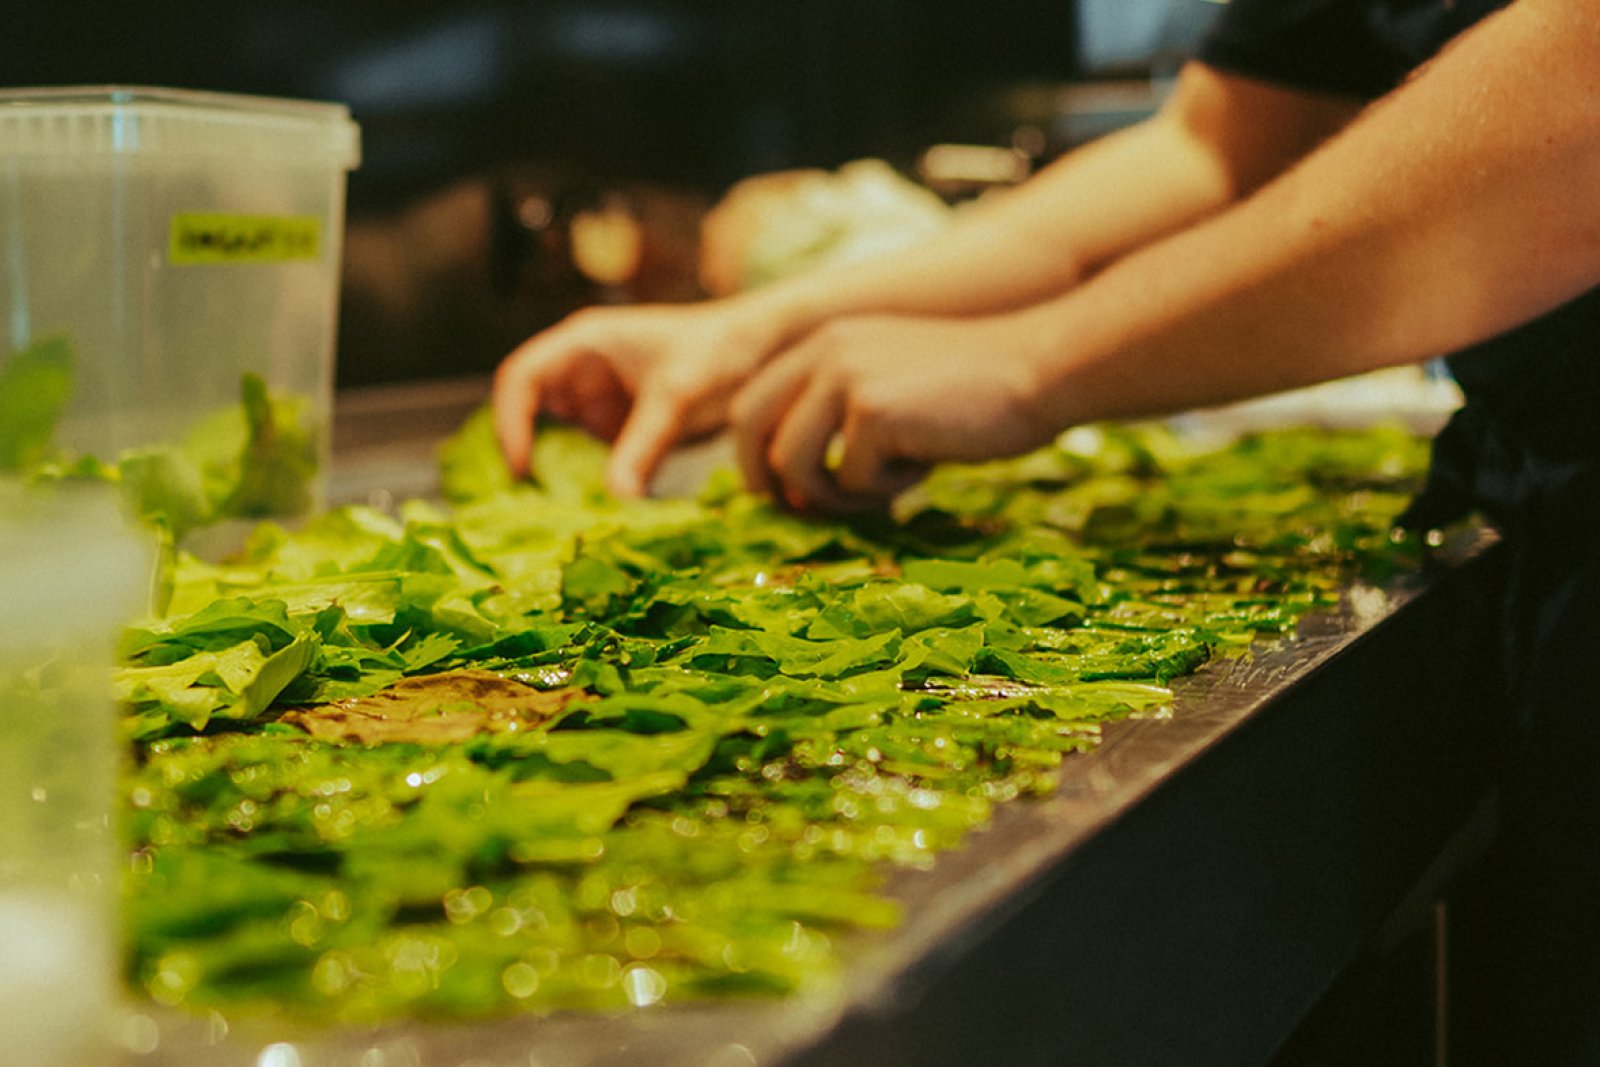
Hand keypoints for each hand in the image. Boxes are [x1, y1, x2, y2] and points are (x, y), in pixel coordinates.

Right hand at [492, 300, 778, 496]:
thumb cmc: (719, 351)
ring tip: (552, 518)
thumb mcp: (678, 396)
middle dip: (523, 454)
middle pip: (529, 412)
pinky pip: (590, 459)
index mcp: (584, 343)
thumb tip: (616, 500)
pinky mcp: (619, 429)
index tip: (522, 467)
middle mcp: (581, 371)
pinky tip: (589, 514)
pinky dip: (585, 485)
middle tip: (525, 504)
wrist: (762, 351)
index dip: (510, 421)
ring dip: (553, 475)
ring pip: (556, 441)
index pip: (521, 378)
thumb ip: (643, 446)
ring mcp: (598, 401)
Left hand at [729, 313, 1058, 511]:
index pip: (750, 400)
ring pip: (792, 463)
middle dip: (768, 481)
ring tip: (883, 490)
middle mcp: (823, 350)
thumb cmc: (970, 388)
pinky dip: (885, 490)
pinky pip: (851, 478)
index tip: (780, 490)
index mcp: (822, 340)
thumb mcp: (888, 383)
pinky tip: (925, 466)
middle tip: (801, 510)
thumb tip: (791, 489)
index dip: (754, 454)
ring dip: (832, 494)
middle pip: (749, 429)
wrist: (1038, 368)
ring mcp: (844, 377)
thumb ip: (836, 416)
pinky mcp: (872, 411)